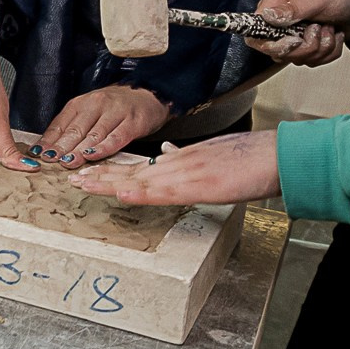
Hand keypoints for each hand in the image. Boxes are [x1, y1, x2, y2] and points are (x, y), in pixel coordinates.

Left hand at [34, 84, 171, 164]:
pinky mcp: (133, 122)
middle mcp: (96, 105)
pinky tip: (93, 156)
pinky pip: (116, 137)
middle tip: (50, 160)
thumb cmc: (114, 107)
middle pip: (75, 130)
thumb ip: (71, 128)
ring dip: (79, 150)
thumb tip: (48, 148)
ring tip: (67, 162)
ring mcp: (115, 112)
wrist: (148, 94)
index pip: (60, 124)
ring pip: (94, 134)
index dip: (49, 140)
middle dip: (61, 147)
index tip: (38, 153)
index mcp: (80, 103)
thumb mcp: (88, 112)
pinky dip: (104, 147)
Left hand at [69, 131, 279, 206]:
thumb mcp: (212, 156)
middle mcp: (179, 164)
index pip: (140, 167)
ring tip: (83, 184)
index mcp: (181, 160)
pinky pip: (165, 191)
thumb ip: (186, 158)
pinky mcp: (200, 184)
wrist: (276, 155)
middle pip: (132, 171)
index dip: (112, 170)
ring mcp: (187, 173)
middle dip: (101, 176)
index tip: (89, 172)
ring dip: (110, 182)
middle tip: (72, 178)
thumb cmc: (250, 158)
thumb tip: (166, 154)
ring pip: (141, 179)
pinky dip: (142, 193)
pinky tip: (122, 194)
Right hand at [247, 0, 349, 66]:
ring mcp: (294, 37)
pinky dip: (330, 52)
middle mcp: (280, 23)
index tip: (294, 41)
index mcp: (276, 4)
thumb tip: (267, 16)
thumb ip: (293, 9)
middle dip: (305, 47)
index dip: (270, 44)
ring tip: (330, 29)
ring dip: (321, 48)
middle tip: (319, 30)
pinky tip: (335, 36)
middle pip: (276, 52)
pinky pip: (313, 62)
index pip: (255, 32)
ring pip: (297, 59)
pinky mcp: (308, 48)